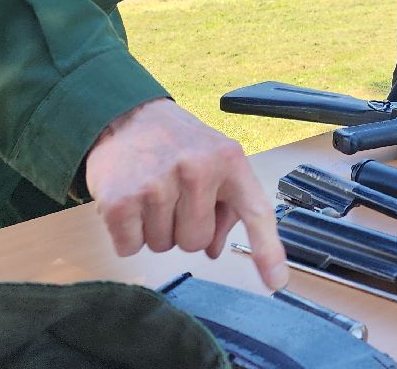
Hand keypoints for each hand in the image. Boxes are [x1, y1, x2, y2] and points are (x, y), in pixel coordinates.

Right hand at [84, 98, 287, 290]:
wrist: (124, 114)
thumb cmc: (175, 143)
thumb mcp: (211, 161)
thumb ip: (224, 206)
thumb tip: (215, 250)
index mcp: (228, 160)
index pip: (255, 212)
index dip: (268, 251)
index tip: (276, 281)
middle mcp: (197, 169)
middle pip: (196, 243)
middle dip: (182, 229)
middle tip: (172, 196)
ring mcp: (157, 184)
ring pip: (163, 246)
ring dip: (154, 229)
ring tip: (149, 191)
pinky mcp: (120, 200)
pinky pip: (131, 246)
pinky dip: (127, 234)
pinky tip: (128, 201)